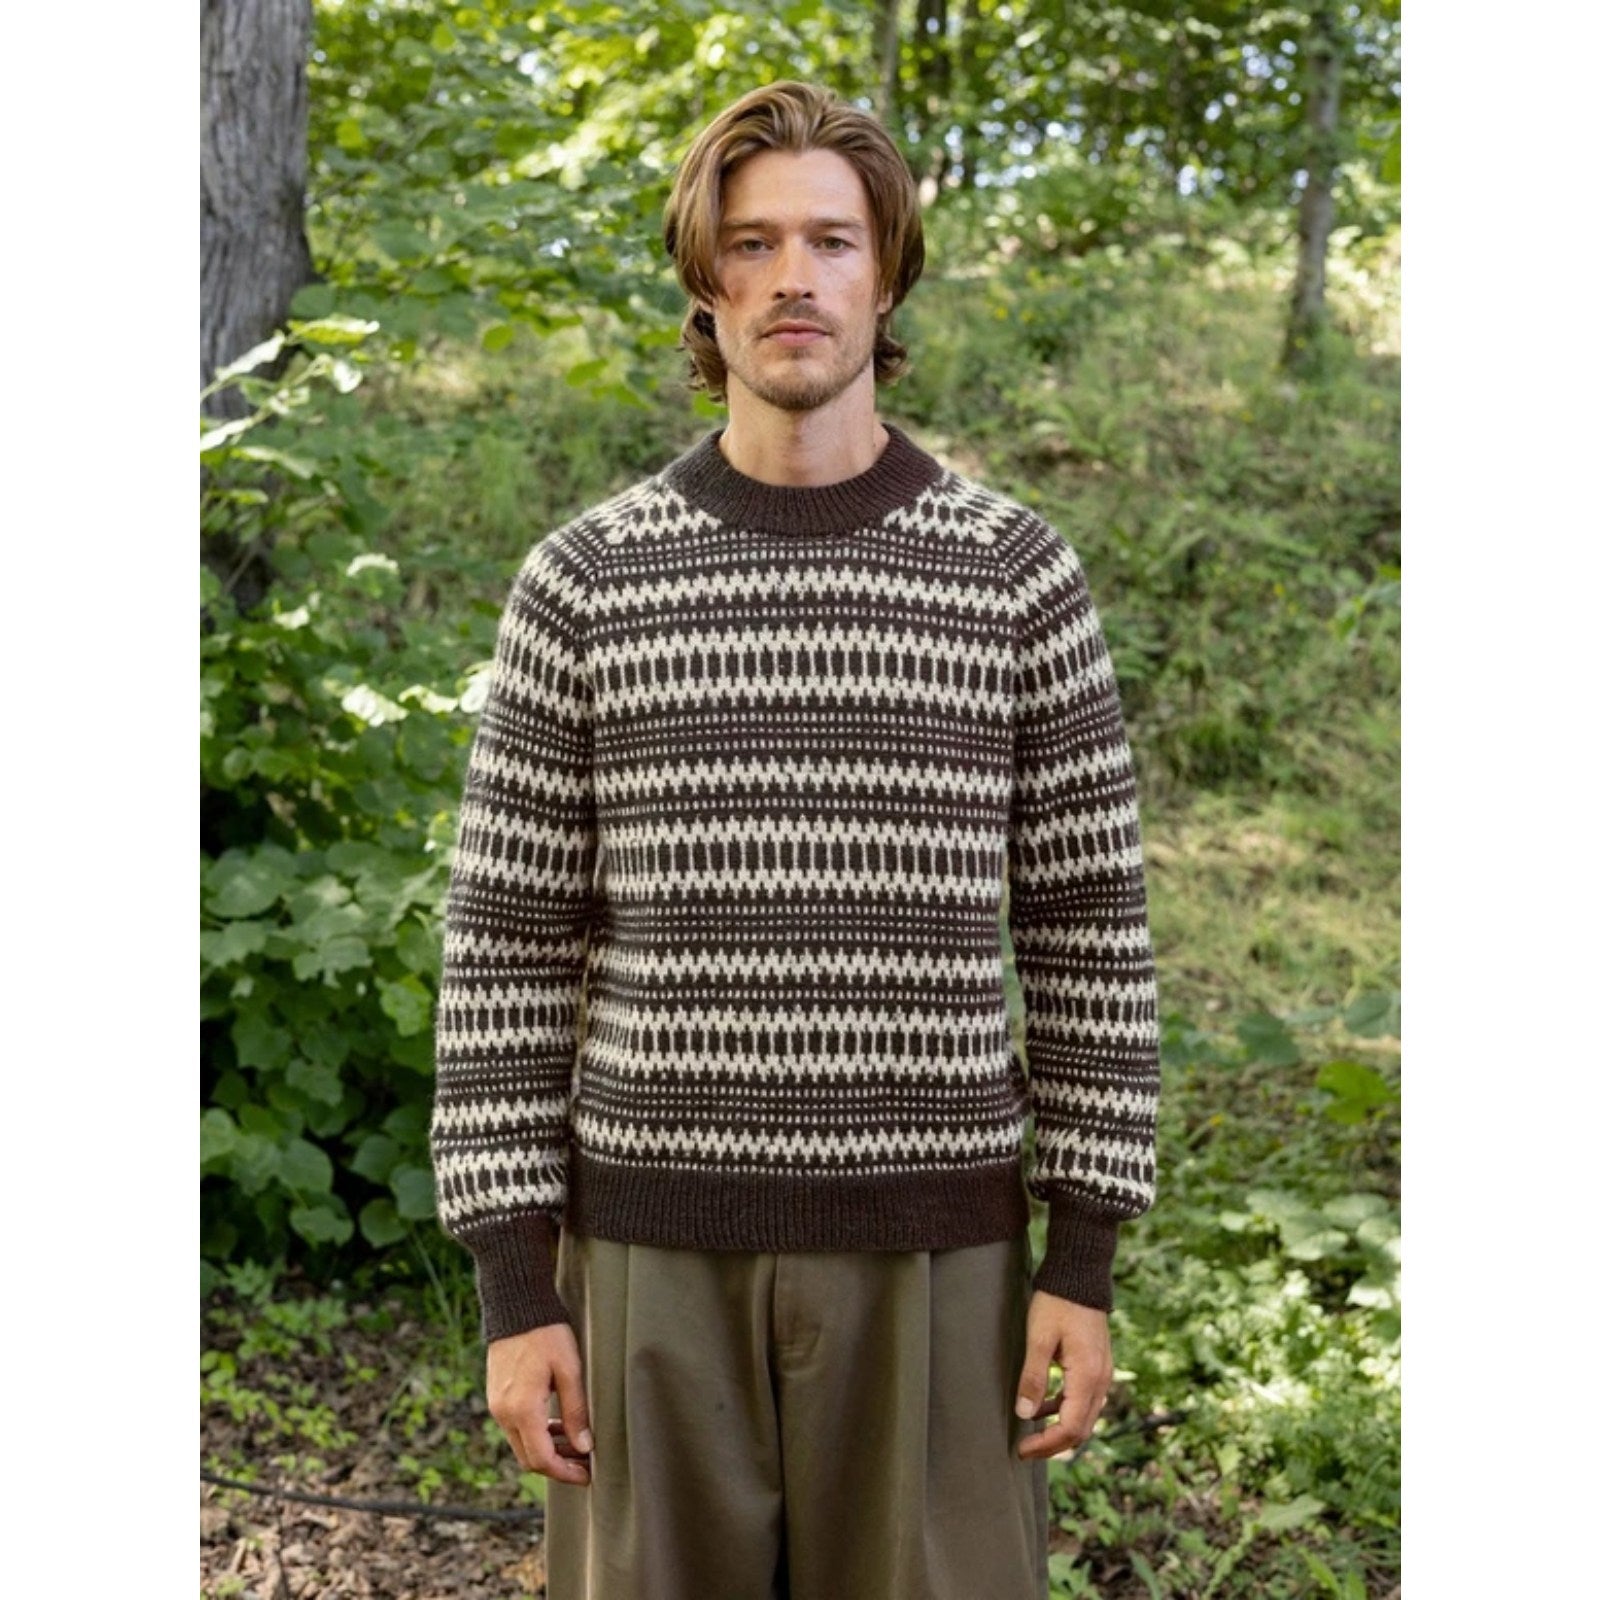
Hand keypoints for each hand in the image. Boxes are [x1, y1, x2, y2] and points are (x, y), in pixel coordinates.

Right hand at [486, 1321, 593, 1486]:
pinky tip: (557, 1425)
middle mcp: (504, 1413)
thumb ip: (576, 1411)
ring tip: (577, 1443)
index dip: (565, 1473)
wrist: (516, 1307)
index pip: (542, 1460)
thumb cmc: (546, 1334)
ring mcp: (497, 1406)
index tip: (587, 1475)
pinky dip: (536, 1434)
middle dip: (558, 1466)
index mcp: (522, 1410)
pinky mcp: (496, 1398)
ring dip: (548, 1450)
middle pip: (529, 1458)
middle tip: (585, 1463)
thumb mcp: (569, 1370)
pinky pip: (515, 1428)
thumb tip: (585, 1446)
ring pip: (522, 1444)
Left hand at [1013, 1290, 1112, 1460]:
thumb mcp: (1038, 1338)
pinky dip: (1064, 1410)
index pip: (1070, 1428)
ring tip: (1030, 1432)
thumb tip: (1024, 1414)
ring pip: (1084, 1418)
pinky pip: (1084, 1401)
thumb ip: (1032, 1377)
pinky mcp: (1097, 1367)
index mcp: (1087, 1377)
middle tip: (1024, 1450)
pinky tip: (1043, 1405)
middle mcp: (1101, 1381)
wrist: (1080, 1276)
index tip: (1022, 1450)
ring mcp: (1102, 1374)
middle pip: (1081, 1430)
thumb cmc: (1057, 1303)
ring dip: (1059, 1429)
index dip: (1046, 1445)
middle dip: (1053, 1445)